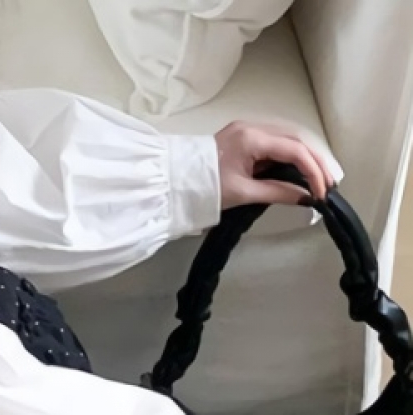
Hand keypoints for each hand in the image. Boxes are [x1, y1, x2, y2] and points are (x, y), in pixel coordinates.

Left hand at [215, 121, 336, 208]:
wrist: (174, 183)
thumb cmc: (203, 188)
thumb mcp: (243, 193)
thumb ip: (277, 192)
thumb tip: (304, 198)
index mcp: (251, 137)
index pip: (294, 150)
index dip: (313, 171)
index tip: (321, 190)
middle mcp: (252, 127)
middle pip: (296, 139)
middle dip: (316, 161)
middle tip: (329, 182)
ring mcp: (248, 130)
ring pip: (287, 139)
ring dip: (306, 157)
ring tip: (320, 177)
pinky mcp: (244, 138)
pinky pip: (274, 143)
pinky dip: (290, 156)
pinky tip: (300, 169)